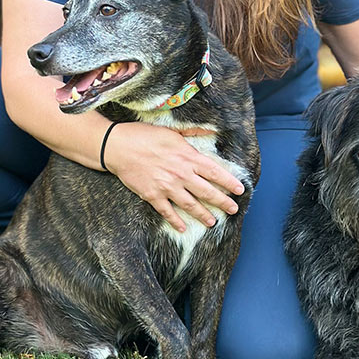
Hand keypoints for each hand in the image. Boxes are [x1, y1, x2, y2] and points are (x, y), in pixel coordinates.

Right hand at [102, 121, 245, 232]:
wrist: (119, 147)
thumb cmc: (145, 135)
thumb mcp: (172, 131)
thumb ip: (193, 133)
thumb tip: (212, 131)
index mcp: (187, 156)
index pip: (214, 172)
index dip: (229, 182)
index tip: (240, 190)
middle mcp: (180, 174)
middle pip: (207, 191)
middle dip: (222, 202)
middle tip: (233, 210)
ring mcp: (167, 187)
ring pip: (190, 205)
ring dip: (203, 215)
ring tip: (213, 222)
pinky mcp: (153, 196)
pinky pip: (167, 212)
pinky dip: (176, 221)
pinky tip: (183, 228)